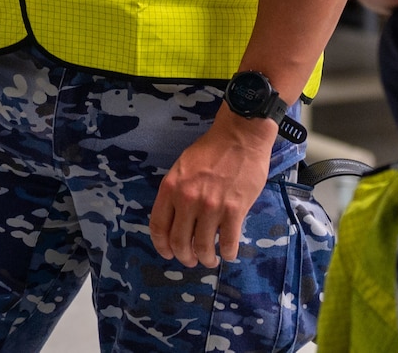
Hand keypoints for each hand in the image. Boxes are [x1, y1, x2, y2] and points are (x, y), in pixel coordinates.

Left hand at [149, 109, 275, 267]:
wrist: (239, 136)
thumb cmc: (210, 150)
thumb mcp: (182, 168)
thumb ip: (176, 192)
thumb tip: (176, 219)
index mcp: (171, 188)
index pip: (158, 226)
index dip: (162, 245)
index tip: (168, 253)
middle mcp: (187, 200)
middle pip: (180, 242)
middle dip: (185, 257)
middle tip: (192, 260)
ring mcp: (211, 206)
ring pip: (204, 247)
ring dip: (207, 259)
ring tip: (211, 260)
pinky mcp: (234, 210)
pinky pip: (229, 242)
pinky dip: (228, 253)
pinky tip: (229, 253)